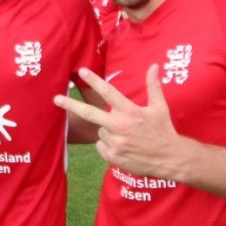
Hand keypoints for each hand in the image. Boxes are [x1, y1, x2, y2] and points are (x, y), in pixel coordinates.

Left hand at [54, 65, 191, 179]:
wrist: (169, 159)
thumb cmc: (164, 130)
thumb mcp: (160, 107)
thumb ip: (153, 85)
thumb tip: (154, 65)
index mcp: (130, 112)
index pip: (109, 93)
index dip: (94, 80)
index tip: (82, 71)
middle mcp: (120, 126)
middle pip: (90, 113)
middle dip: (71, 104)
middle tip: (56, 98)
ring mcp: (115, 142)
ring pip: (100, 131)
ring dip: (107, 130)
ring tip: (126, 134)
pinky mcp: (113, 156)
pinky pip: (101, 146)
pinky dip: (107, 144)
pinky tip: (122, 145)